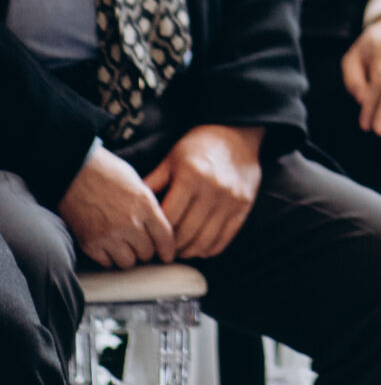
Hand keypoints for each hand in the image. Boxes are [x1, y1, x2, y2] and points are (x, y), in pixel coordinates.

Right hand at [58, 142, 174, 269]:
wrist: (74, 172)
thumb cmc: (107, 172)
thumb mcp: (137, 183)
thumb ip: (148, 206)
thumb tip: (157, 227)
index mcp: (144, 205)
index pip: (164, 237)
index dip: (167, 249)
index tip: (167, 255)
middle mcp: (129, 223)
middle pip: (147, 253)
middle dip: (146, 250)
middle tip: (142, 245)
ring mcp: (108, 235)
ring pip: (127, 262)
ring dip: (128, 256)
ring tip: (125, 246)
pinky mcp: (90, 244)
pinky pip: (107, 263)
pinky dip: (109, 257)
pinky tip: (109, 246)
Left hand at [143, 125, 262, 260]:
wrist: (237, 132)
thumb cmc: (199, 145)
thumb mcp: (172, 158)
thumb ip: (153, 183)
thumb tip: (131, 205)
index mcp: (191, 177)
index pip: (168, 219)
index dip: (157, 233)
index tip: (150, 238)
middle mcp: (213, 189)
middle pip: (186, 233)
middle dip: (171, 246)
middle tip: (162, 250)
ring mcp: (231, 199)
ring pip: (205, 241)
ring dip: (189, 251)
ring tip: (180, 250)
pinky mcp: (244, 206)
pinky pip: (225, 238)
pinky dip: (210, 248)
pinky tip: (200, 248)